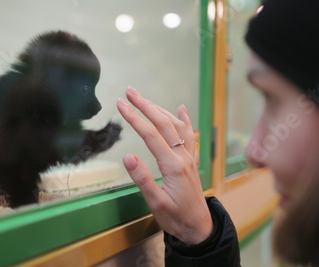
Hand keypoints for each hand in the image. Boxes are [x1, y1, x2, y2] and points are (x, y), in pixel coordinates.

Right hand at [117, 86, 212, 244]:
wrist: (199, 227)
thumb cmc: (175, 218)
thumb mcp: (156, 203)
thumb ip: (142, 179)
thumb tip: (127, 156)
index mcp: (172, 166)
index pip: (150, 135)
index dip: (134, 118)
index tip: (120, 105)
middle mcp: (182, 157)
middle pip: (163, 124)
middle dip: (145, 106)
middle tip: (129, 92)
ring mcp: (188, 158)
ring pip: (175, 126)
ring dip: (159, 109)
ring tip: (144, 99)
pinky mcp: (190, 161)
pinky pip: (189, 135)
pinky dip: (184, 119)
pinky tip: (180, 109)